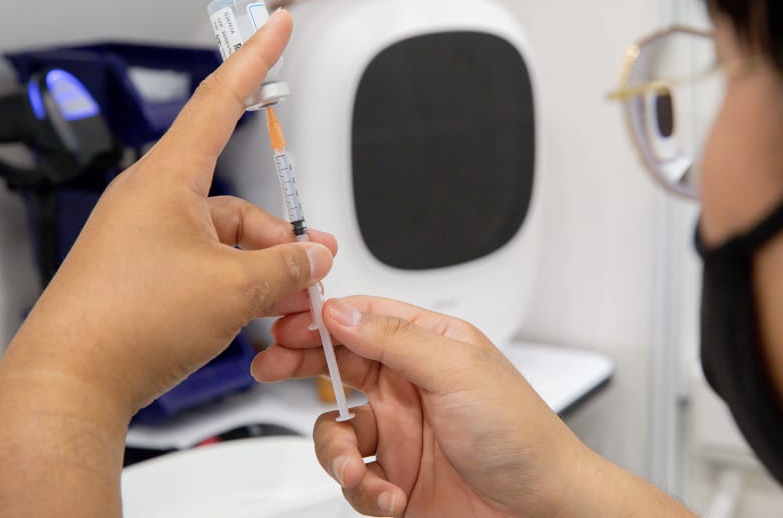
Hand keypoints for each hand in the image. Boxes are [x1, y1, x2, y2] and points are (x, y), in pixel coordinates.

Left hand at [0, 8, 337, 515]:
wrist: (72, 384)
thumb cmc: (129, 323)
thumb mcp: (233, 288)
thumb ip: (286, 267)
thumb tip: (314, 257)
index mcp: (168, 180)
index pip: (220, 100)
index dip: (256, 59)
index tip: (276, 26)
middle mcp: (154, 202)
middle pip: (238, 203)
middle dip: (279, 238)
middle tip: (311, 270)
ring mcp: (146, 240)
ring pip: (225, 241)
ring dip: (260, 271)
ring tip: (282, 307)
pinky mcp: (143, 274)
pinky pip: (203, 266)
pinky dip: (233, 286)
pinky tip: (250, 316)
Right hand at [252, 296, 583, 517]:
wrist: (540, 510)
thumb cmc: (519, 433)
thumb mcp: (456, 370)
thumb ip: (394, 339)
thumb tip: (340, 312)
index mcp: (427, 345)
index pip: (361, 319)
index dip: (320, 317)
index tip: (285, 322)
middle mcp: (407, 385)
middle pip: (336, 364)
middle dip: (299, 364)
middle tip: (270, 365)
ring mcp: (398, 433)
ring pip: (335, 429)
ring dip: (335, 451)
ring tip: (353, 468)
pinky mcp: (393, 478)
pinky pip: (352, 478)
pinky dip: (362, 490)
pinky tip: (389, 496)